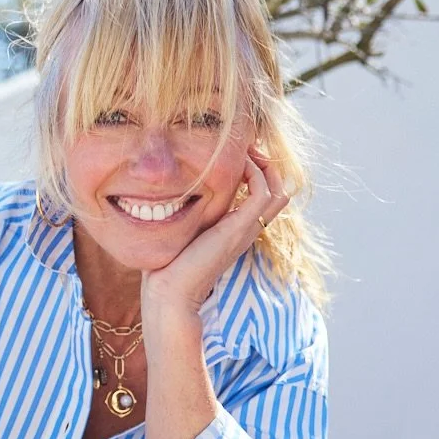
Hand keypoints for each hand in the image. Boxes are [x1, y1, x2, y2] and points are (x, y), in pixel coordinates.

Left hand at [141, 147, 289, 319]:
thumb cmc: (167, 266)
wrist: (169, 292)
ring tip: (245, 150)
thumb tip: (159, 198)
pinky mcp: (239, 228)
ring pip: (279, 189)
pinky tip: (235, 164)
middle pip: (278, 190)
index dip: (257, 171)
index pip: (265, 195)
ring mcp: (246, 229)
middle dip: (265, 163)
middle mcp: (247, 228)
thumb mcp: (179, 232)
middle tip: (245, 146)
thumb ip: (182, 215)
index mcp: (236, 229)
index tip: (236, 153)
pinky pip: (264, 192)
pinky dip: (255, 172)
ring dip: (264, 164)